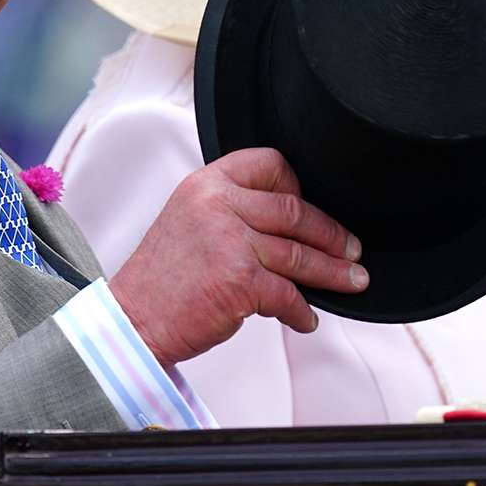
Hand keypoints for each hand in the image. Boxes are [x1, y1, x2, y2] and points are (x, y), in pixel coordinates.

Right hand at [108, 147, 366, 369]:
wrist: (132, 321)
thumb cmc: (161, 281)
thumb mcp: (188, 222)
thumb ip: (229, 211)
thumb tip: (287, 224)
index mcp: (205, 184)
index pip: (268, 163)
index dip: (297, 185)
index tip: (311, 207)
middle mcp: (217, 204)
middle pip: (294, 211)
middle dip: (332, 235)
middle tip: (353, 250)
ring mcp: (230, 241)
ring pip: (300, 254)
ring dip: (333, 272)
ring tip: (352, 281)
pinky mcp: (240, 280)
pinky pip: (288, 294)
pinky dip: (302, 311)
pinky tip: (306, 319)